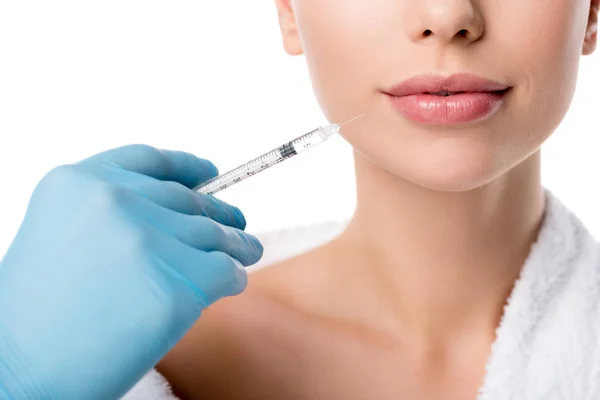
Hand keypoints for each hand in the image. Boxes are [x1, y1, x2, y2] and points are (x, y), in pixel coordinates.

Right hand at [0, 144, 262, 398]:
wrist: (22, 375)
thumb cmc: (39, 316)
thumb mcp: (63, 237)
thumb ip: (114, 215)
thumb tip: (182, 215)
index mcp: (79, 182)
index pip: (149, 161)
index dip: (186, 166)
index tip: (210, 172)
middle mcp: (115, 199)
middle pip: (188, 200)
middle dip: (217, 213)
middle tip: (237, 222)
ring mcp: (149, 239)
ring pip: (214, 234)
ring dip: (236, 244)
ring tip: (248, 249)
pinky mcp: (179, 281)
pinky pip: (226, 270)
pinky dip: (233, 277)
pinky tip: (232, 283)